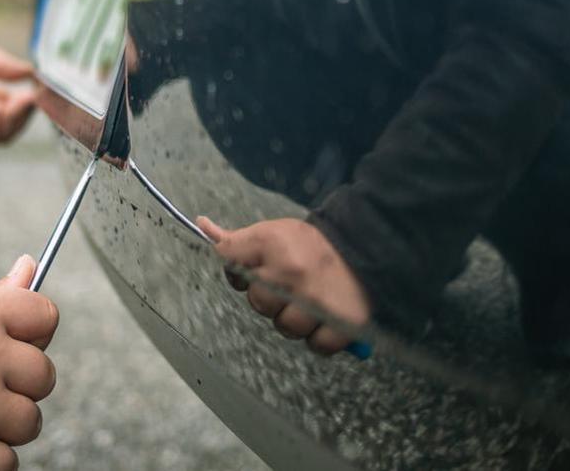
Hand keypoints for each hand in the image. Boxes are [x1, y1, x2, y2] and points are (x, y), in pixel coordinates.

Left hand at [198, 217, 369, 354]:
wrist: (367, 247)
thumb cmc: (312, 244)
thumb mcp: (274, 231)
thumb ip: (238, 239)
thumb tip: (202, 224)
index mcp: (272, 245)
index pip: (231, 262)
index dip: (240, 271)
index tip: (258, 269)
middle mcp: (292, 274)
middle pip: (259, 304)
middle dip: (271, 298)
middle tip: (292, 286)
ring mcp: (317, 302)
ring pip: (286, 328)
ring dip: (296, 320)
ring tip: (311, 302)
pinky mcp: (342, 324)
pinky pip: (316, 345)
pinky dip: (320, 337)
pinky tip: (326, 318)